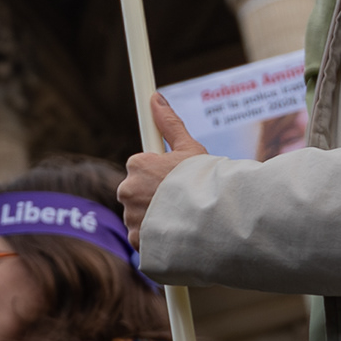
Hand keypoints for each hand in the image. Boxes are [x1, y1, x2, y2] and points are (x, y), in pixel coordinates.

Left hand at [117, 94, 208, 247]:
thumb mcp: (190, 148)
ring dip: (155, 219)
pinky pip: (143, 240)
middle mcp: (127, 190)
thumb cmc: (205, 182)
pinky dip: (157, 239)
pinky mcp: (137, 242)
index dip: (159, 175)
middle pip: (137, 193)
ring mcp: (130, 218)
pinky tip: (176, 237)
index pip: (140, 168)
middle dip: (154, 197)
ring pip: (139, 217)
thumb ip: (169, 123)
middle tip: (181, 201)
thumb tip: (154, 98)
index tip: (172, 182)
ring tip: (182, 220)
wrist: (214, 221)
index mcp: (137, 164)